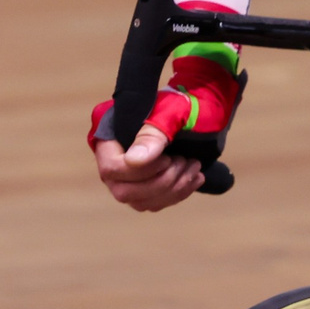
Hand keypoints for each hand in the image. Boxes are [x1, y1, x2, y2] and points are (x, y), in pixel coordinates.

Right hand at [90, 37, 244, 212]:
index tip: (167, 157)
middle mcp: (113, 161)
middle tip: (185, 162)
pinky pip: (155, 204)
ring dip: (174, 189)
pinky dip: (178, 194)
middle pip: (124, 191)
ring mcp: (127, 179)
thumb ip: (151, 134)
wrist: (200, 107)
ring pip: (141, 202)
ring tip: (194, 166)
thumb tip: (133, 161)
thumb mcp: (168, 113)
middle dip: (161, 182)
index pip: (111, 168)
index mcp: (110, 137)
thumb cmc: (181, 104)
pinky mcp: (145, 189)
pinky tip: (196, 177)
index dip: (140, 170)